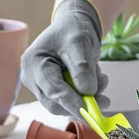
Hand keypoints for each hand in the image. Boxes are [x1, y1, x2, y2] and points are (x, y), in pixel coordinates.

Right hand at [21, 0, 109, 117]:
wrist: (74, 27)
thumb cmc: (73, 30)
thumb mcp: (80, 42)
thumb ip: (83, 67)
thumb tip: (87, 92)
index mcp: (33, 62)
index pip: (52, 89)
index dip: (71, 102)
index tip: (89, 111)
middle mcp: (32, 77)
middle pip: (55, 103)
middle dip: (81, 103)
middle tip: (106, 101)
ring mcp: (41, 86)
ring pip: (64, 105)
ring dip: (86, 97)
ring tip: (101, 77)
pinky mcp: (52, 91)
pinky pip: (70, 101)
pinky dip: (85, 94)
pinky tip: (94, 79)